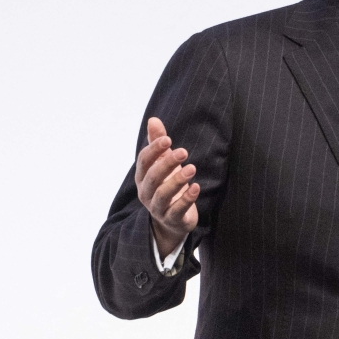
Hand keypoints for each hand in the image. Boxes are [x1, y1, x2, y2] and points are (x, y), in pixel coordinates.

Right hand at [135, 117, 199, 258]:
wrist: (171, 219)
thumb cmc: (167, 185)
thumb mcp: (163, 163)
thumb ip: (158, 143)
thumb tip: (153, 119)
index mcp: (142, 177)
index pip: (144, 161)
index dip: (154, 150)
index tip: (168, 139)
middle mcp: (146, 192)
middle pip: (153, 177)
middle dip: (167, 164)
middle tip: (183, 151)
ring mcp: (158, 208)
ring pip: (163, 195)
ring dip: (177, 181)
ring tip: (191, 168)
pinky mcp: (172, 219)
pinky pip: (177, 210)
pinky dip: (186, 199)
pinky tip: (196, 187)